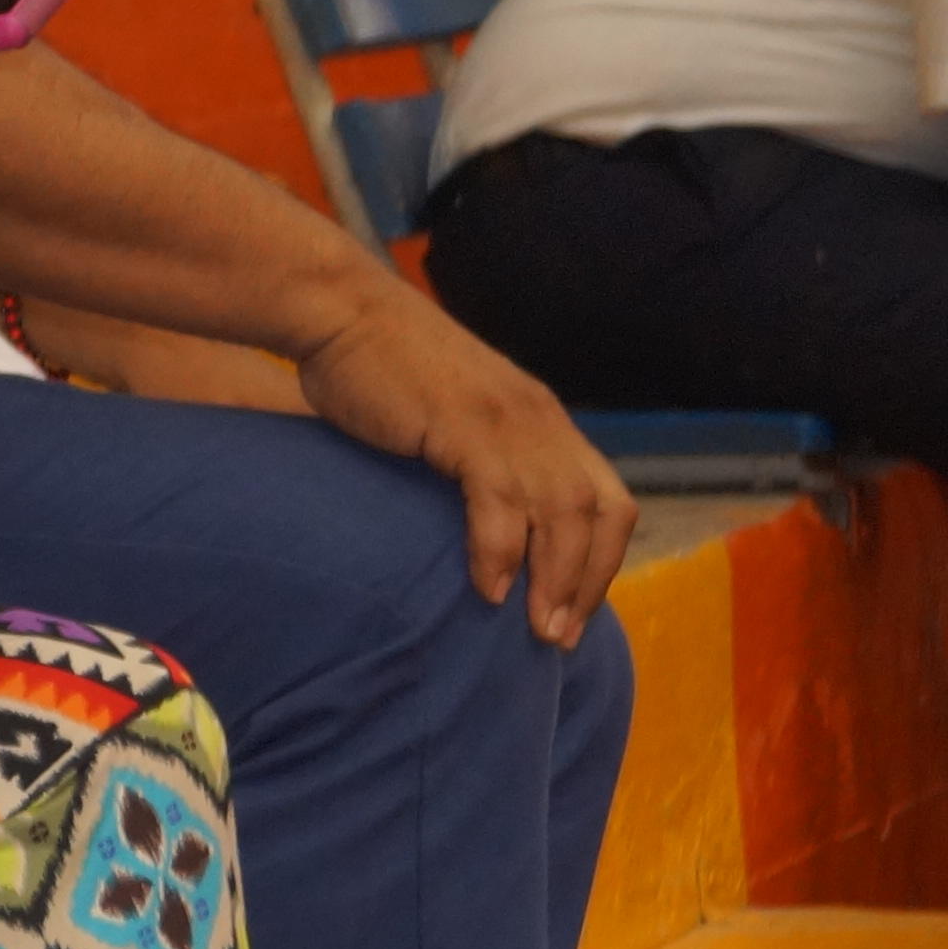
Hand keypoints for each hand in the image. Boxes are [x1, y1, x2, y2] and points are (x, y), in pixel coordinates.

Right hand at [288, 284, 635, 644]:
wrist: (339, 311)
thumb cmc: (378, 366)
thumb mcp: (449, 415)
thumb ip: (474, 457)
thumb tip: (476, 520)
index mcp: (542, 418)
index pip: (608, 499)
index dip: (602, 561)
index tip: (574, 610)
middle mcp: (540, 420)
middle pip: (600, 514)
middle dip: (588, 582)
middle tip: (559, 636)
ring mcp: (508, 421)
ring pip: (562, 514)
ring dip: (556, 579)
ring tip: (536, 628)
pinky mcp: (467, 426)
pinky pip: (501, 502)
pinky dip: (500, 551)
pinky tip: (486, 587)